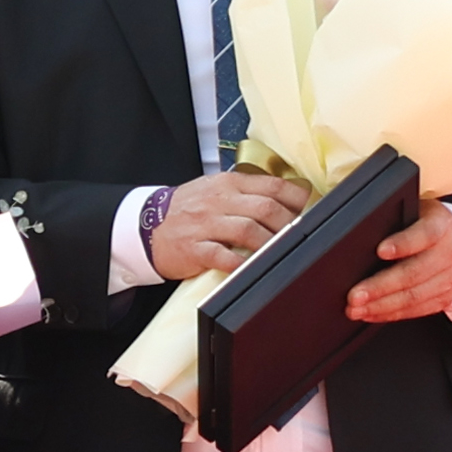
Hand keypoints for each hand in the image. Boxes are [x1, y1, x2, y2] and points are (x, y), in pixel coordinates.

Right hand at [150, 166, 307, 280]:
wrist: (144, 225)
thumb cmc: (185, 210)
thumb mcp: (214, 190)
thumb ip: (247, 192)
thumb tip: (289, 201)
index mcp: (227, 183)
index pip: (272, 185)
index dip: (297, 199)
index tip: (308, 211)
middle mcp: (217, 200)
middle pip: (265, 208)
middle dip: (289, 224)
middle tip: (299, 237)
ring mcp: (204, 224)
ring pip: (248, 230)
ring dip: (270, 244)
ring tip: (279, 253)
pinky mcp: (194, 248)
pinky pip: (223, 256)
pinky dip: (242, 263)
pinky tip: (252, 268)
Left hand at [341, 202, 451, 325]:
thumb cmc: (423, 224)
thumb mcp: (412, 212)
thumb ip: (392, 221)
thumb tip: (358, 237)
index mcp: (439, 227)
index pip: (423, 234)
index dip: (402, 244)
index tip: (380, 251)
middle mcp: (448, 254)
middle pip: (413, 273)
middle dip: (380, 287)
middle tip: (354, 295)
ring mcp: (448, 279)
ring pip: (414, 297)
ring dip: (381, 306)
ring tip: (356, 309)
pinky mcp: (444, 298)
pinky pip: (416, 310)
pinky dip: (389, 314)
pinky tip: (370, 314)